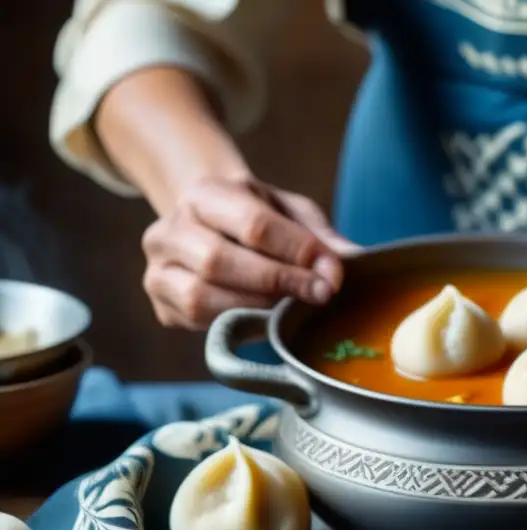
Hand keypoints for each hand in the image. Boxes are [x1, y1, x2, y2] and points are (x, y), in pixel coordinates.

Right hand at [141, 177, 354, 328]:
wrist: (209, 226)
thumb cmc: (257, 218)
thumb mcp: (292, 213)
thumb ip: (319, 235)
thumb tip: (354, 258)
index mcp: (204, 194)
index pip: (253, 225)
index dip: (297, 252)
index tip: (332, 275)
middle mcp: (170, 229)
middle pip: (220, 261)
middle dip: (278, 283)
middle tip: (318, 296)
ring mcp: (158, 268)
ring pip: (201, 297)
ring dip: (255, 308)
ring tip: (290, 309)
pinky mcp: (161, 303)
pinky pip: (196, 321)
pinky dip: (233, 323)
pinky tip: (262, 319)